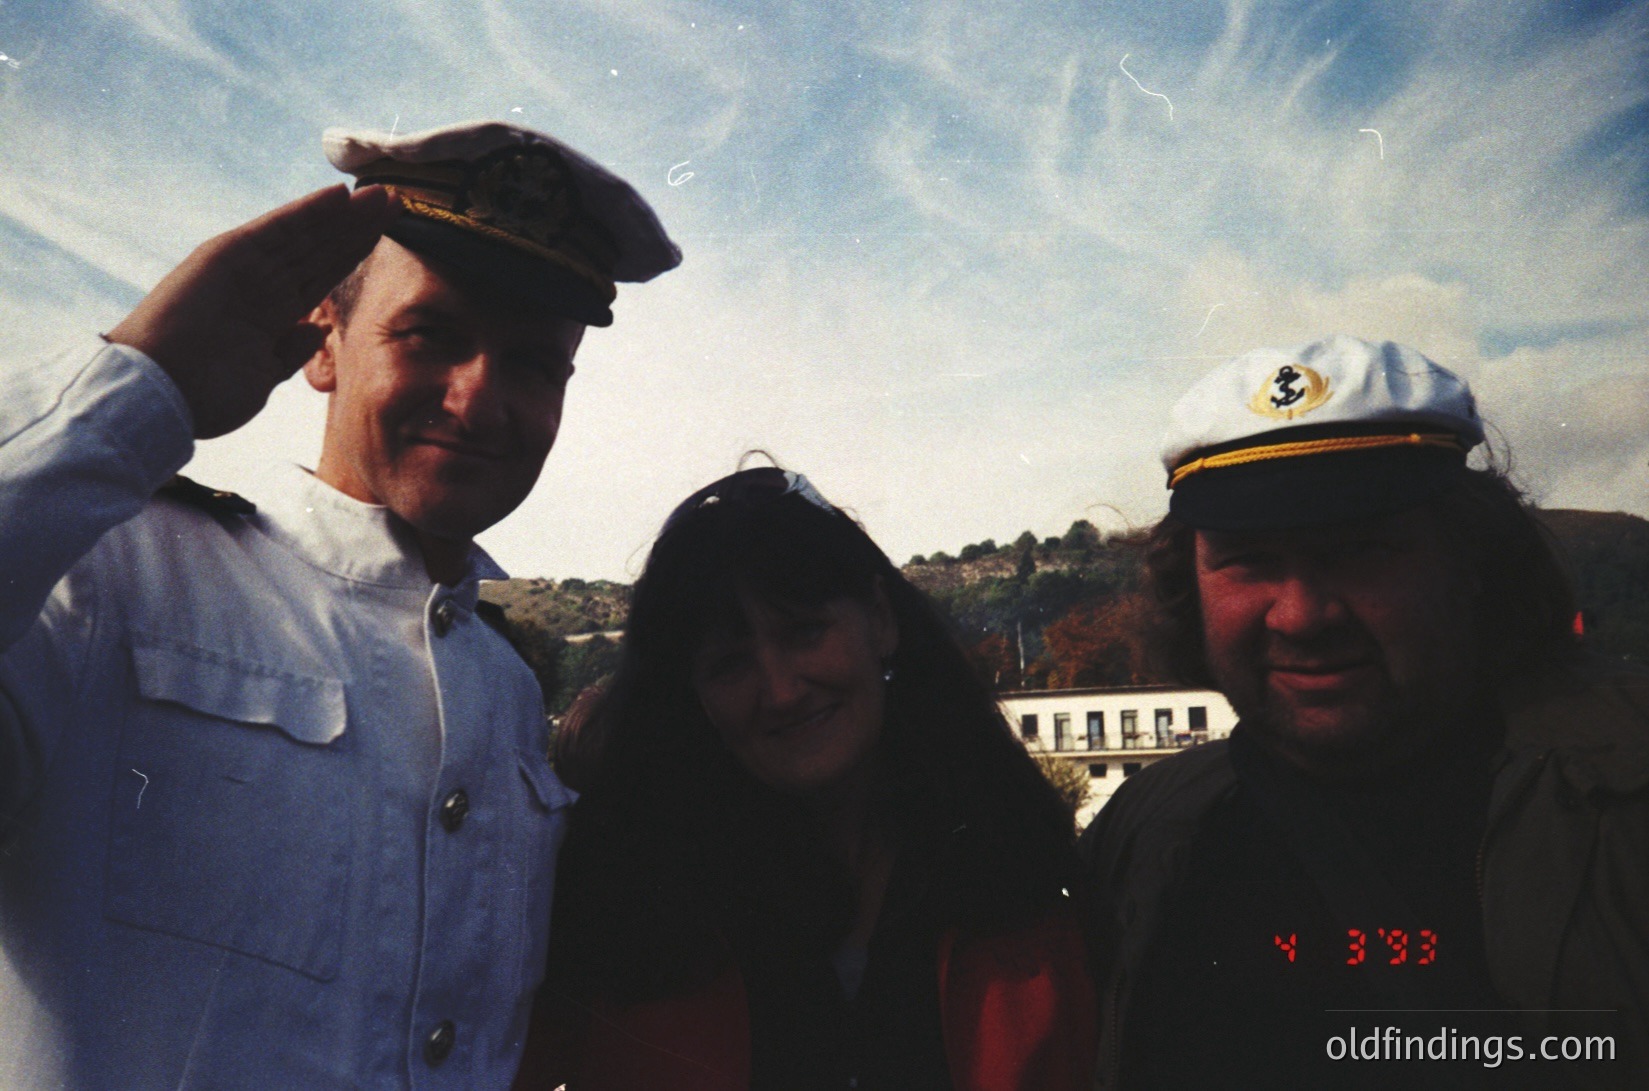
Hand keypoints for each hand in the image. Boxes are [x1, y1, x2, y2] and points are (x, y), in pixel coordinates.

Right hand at [107, 184, 394, 438]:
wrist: (157, 394)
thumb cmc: (201, 395)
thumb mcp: (261, 376)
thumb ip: (289, 351)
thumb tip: (317, 328)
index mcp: (269, 315)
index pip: (321, 278)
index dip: (352, 257)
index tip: (386, 239)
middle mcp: (259, 286)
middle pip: (319, 251)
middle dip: (357, 229)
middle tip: (397, 204)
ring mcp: (244, 268)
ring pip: (306, 236)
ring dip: (344, 215)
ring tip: (382, 196)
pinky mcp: (227, 255)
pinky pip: (275, 230)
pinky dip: (307, 212)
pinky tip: (339, 196)